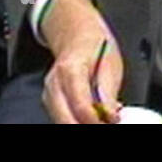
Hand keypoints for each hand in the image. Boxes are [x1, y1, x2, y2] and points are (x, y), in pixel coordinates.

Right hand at [40, 0, 122, 124]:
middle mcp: (53, 83)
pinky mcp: (50, 101)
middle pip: (65, 119)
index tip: (112, 121)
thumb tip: (110, 114)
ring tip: (102, 119)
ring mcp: (49, 93)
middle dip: (86, 125)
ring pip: (61, 121)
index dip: (97, 120)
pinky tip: (93, 117)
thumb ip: (108, 92)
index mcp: (70, 70)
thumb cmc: (95, 47)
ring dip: (82, 123)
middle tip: (106, 123)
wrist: (77, 36)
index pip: (80, 106)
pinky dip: (77, 120)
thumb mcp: (110, 64)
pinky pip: (62, 117)